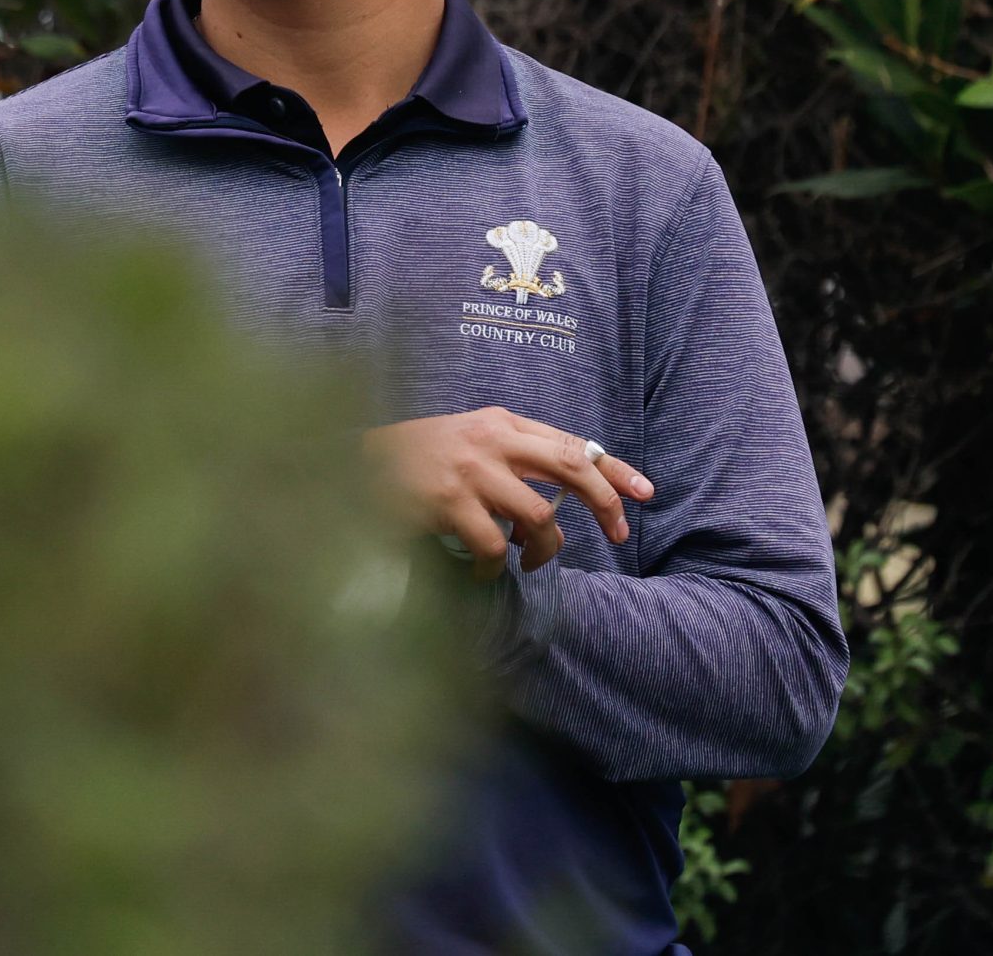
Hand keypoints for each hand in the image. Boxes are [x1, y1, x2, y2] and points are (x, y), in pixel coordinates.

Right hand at [362, 408, 654, 578]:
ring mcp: (468, 471)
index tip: (644, 493)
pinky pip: (492, 547)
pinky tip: (483, 571)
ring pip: (538, 517)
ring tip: (529, 560)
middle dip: (605, 503)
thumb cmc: (410, 457)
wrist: (348, 461)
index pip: (570, 443)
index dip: (613, 470)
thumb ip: (509, 455)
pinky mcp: (445, 503)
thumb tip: (559, 500)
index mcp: (498, 422)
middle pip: (570, 469)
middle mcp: (489, 439)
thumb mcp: (465, 439)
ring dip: (544, 549)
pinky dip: (494, 567)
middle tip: (619, 534)